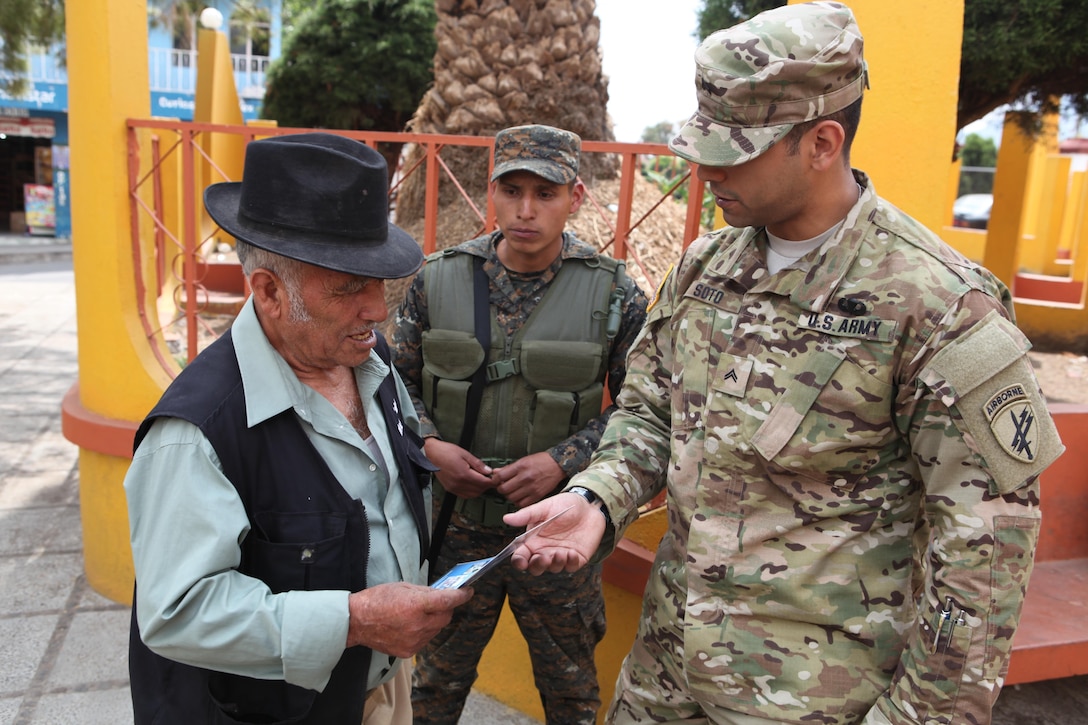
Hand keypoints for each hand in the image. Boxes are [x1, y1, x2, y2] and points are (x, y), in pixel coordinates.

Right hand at [346, 582, 471, 655]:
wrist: (357, 622)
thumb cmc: (377, 600)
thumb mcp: (403, 587)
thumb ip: (425, 592)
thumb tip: (442, 595)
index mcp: (415, 605)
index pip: (447, 601)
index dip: (461, 596)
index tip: (467, 591)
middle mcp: (417, 625)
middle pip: (445, 617)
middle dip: (447, 608)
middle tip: (442, 601)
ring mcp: (413, 641)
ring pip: (436, 629)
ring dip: (435, 620)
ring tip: (421, 613)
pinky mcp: (409, 651)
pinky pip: (425, 639)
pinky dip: (424, 631)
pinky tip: (412, 625)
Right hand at [423, 438, 493, 497]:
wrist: (431, 454)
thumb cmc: (446, 452)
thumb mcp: (465, 454)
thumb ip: (478, 464)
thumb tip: (488, 471)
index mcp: (463, 474)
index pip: (483, 483)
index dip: (492, 481)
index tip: (495, 478)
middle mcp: (458, 484)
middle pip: (479, 490)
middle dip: (486, 485)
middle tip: (489, 478)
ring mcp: (453, 488)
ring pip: (472, 495)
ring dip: (479, 489)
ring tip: (481, 480)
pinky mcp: (450, 489)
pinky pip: (464, 495)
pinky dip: (471, 492)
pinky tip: (473, 485)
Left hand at [491, 452, 564, 507]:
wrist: (557, 465)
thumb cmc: (541, 461)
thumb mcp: (524, 460)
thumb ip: (509, 468)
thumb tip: (496, 472)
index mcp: (521, 466)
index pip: (500, 476)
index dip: (494, 480)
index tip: (495, 481)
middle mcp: (525, 477)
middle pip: (504, 489)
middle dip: (501, 489)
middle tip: (503, 486)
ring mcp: (531, 488)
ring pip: (511, 498)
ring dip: (509, 496)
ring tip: (512, 491)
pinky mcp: (537, 495)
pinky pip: (522, 504)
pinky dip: (518, 502)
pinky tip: (519, 497)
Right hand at [503, 492, 605, 574]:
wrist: (589, 505)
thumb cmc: (564, 505)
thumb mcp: (545, 507)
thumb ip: (527, 515)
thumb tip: (506, 518)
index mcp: (533, 540)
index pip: (521, 555)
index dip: (519, 561)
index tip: (520, 560)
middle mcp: (545, 550)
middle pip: (535, 567)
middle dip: (536, 566)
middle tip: (542, 557)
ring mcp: (560, 555)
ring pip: (553, 568)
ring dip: (554, 564)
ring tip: (560, 553)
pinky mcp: (576, 558)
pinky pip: (571, 566)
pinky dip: (570, 563)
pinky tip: (571, 553)